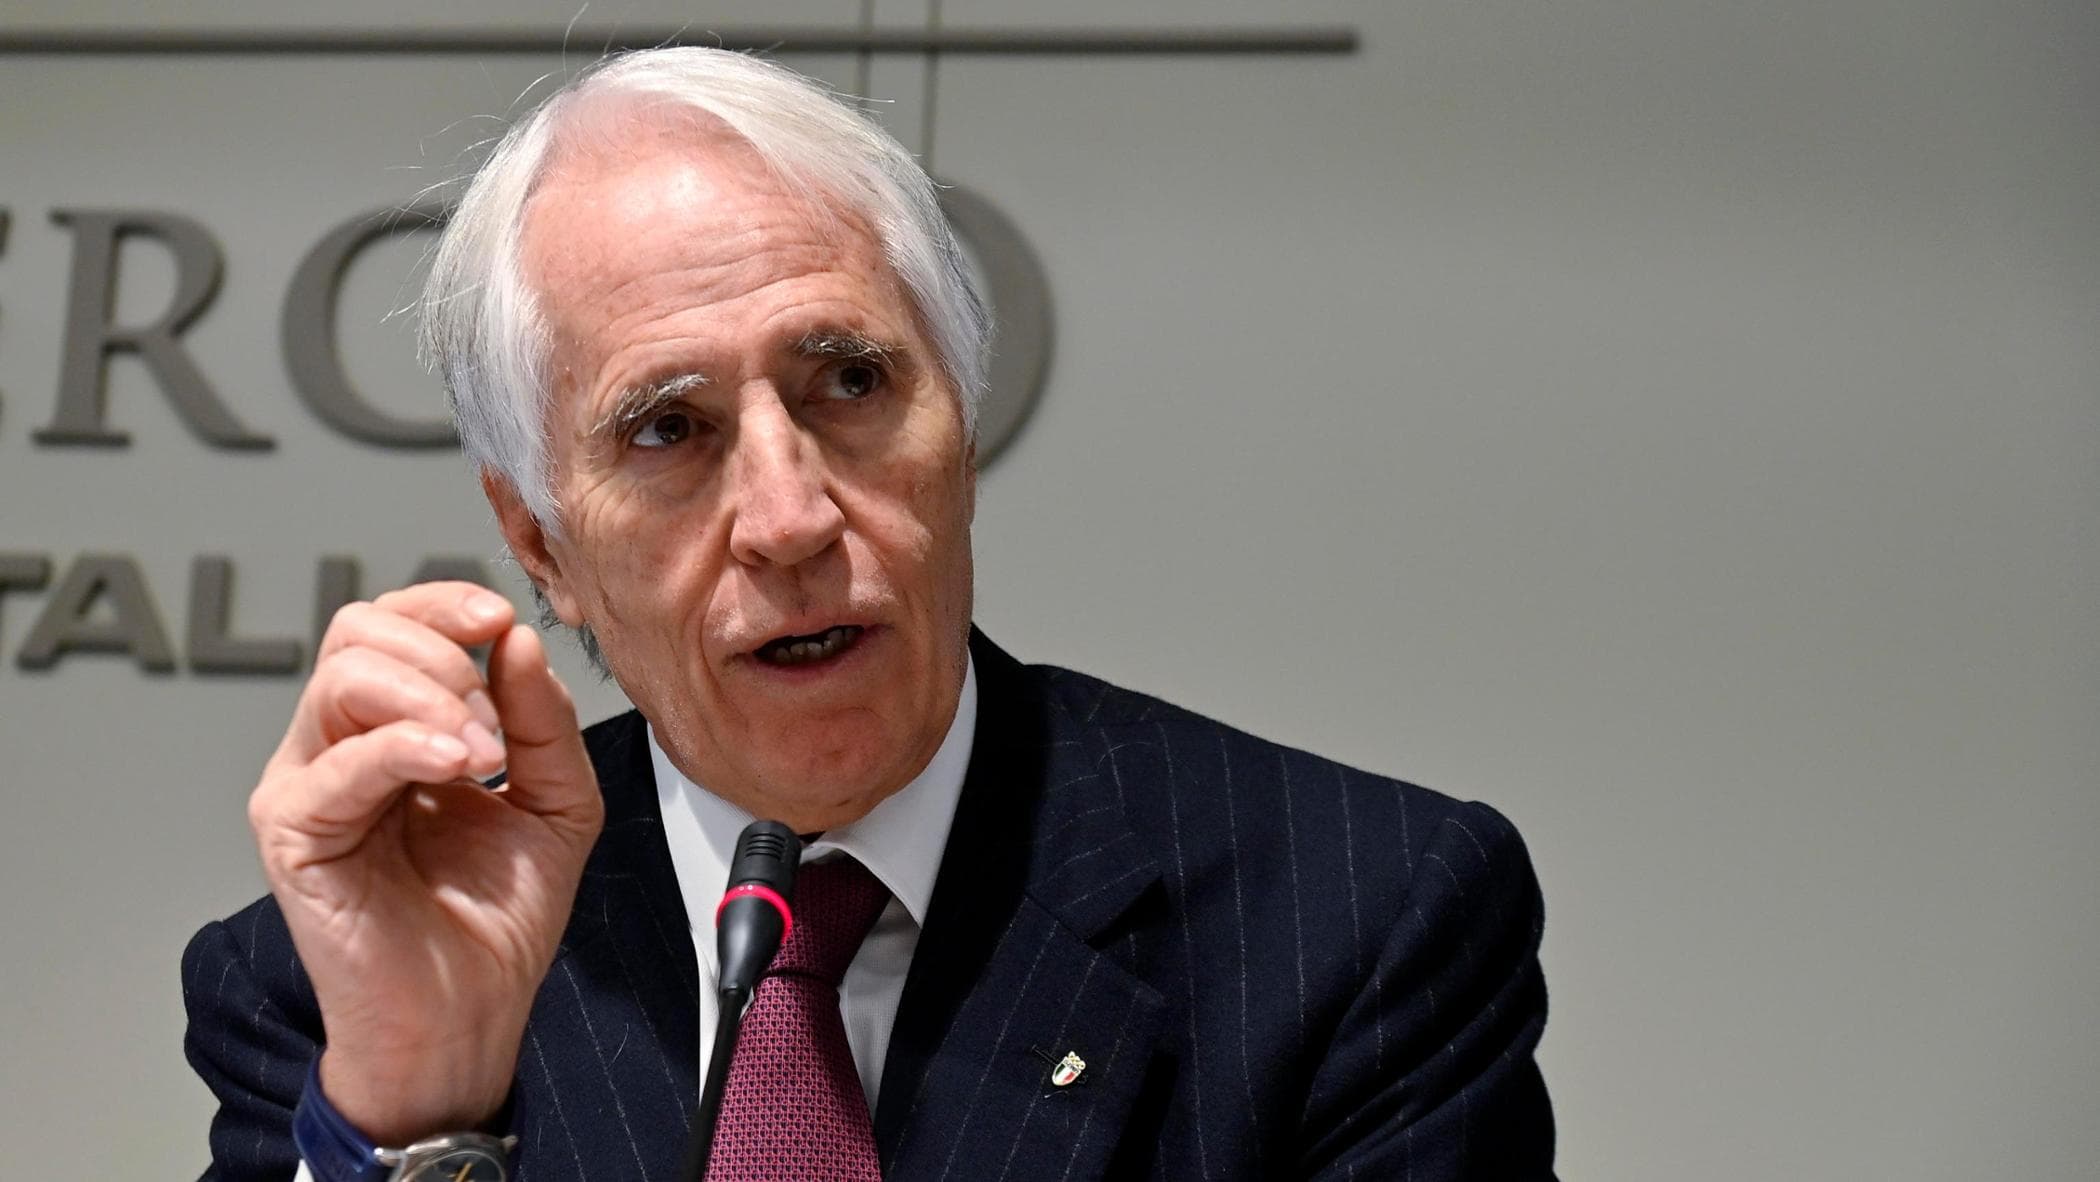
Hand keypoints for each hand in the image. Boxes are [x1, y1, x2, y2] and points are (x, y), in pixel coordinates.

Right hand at [247, 582, 603, 1144]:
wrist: (470, 1012)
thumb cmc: (498, 915)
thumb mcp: (557, 800)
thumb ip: (543, 719)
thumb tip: (518, 641)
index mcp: (398, 726)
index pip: (395, 623)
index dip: (444, 604)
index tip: (500, 620)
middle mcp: (343, 745)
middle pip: (359, 631)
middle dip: (442, 652)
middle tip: (497, 719)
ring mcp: (310, 783)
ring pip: (343, 678)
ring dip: (432, 696)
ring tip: (485, 753)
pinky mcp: (292, 832)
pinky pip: (336, 760)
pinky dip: (405, 746)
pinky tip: (458, 766)